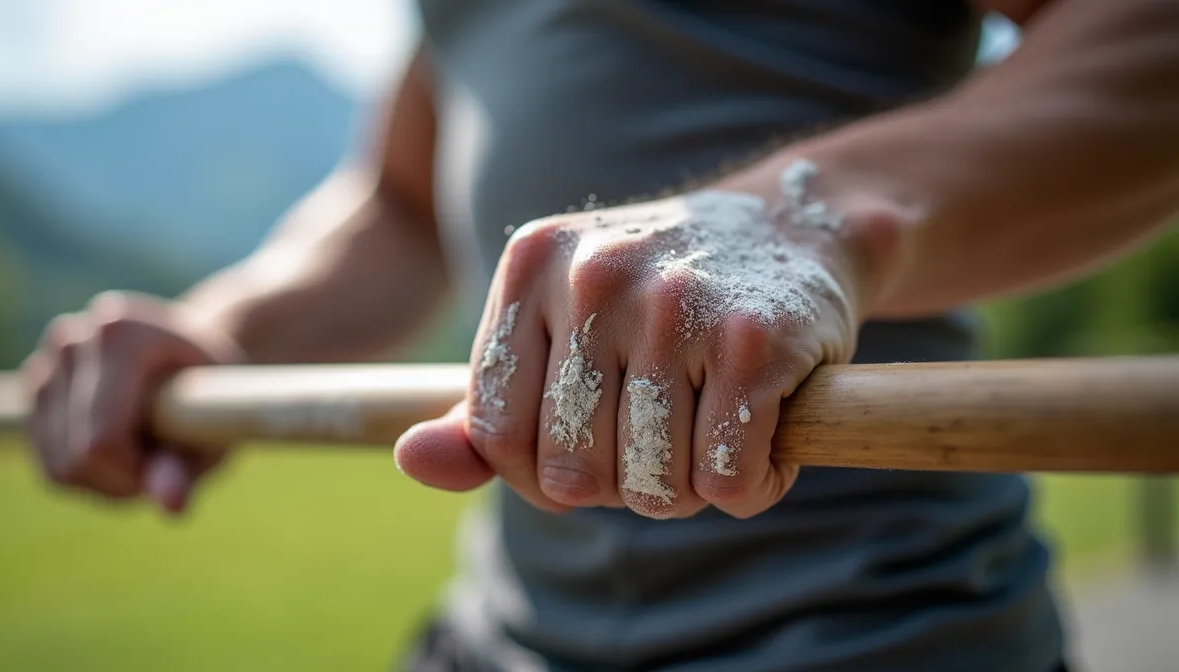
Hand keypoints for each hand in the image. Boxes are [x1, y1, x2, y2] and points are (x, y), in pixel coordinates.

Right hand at [20, 291, 245, 514]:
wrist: (188, 353)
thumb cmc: (209, 392)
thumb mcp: (213, 426)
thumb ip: (187, 466)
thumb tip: (171, 508)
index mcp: (119, 333)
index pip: (101, 441)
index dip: (134, 475)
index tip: (172, 469)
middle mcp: (71, 338)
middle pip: (75, 458)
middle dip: (122, 481)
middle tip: (163, 464)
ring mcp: (45, 360)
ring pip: (58, 467)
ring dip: (104, 482)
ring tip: (146, 452)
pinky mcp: (33, 386)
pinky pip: (48, 463)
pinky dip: (84, 473)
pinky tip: (120, 449)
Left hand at [397, 157, 898, 518]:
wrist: (790, 226)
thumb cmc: (656, 298)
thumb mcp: (557, 329)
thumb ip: (483, 408)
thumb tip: (409, 460)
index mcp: (529, 266)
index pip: (497, 436)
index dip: (541, 474)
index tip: (588, 452)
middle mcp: (593, 277)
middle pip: (574, 475)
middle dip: (621, 487)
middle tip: (661, 437)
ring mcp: (674, 304)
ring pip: (654, 487)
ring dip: (688, 489)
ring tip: (710, 429)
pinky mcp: (753, 340)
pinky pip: (727, 481)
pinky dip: (748, 485)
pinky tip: (760, 434)